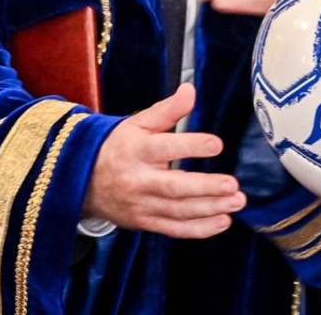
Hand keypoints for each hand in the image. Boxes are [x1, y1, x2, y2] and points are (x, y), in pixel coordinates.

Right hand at [83, 83, 245, 237]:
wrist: (83, 182)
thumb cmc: (117, 147)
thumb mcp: (138, 123)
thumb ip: (167, 109)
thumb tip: (190, 90)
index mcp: (138, 150)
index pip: (165, 148)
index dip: (191, 146)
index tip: (216, 144)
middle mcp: (139, 180)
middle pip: (174, 187)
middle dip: (205, 188)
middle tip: (232, 185)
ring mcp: (142, 205)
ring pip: (178, 211)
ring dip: (209, 209)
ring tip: (236, 202)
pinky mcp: (145, 223)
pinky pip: (174, 229)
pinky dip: (199, 229)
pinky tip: (222, 222)